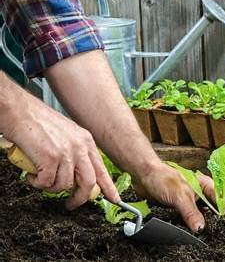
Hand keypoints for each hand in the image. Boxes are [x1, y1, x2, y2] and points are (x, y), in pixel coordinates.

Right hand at [4, 97, 119, 209]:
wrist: (19, 111)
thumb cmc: (37, 122)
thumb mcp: (67, 134)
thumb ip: (75, 152)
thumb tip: (76, 175)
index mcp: (86, 141)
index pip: (101, 169)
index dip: (109, 187)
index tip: (115, 199)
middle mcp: (80, 147)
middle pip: (88, 182)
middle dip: (80, 198)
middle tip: (71, 204)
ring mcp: (66, 153)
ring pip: (64, 185)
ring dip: (50, 188)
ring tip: (41, 179)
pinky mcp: (50, 158)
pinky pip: (46, 183)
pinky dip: (37, 183)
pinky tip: (31, 174)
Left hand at [133, 162, 224, 231]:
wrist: (144, 176)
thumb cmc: (163, 177)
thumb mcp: (180, 195)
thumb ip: (191, 212)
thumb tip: (200, 228)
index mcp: (206, 185)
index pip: (223, 199)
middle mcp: (201, 194)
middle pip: (214, 210)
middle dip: (217, 220)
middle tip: (219, 231)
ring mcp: (191, 202)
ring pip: (202, 216)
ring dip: (203, 224)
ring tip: (207, 233)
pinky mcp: (181, 208)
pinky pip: (190, 220)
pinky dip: (192, 225)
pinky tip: (192, 231)